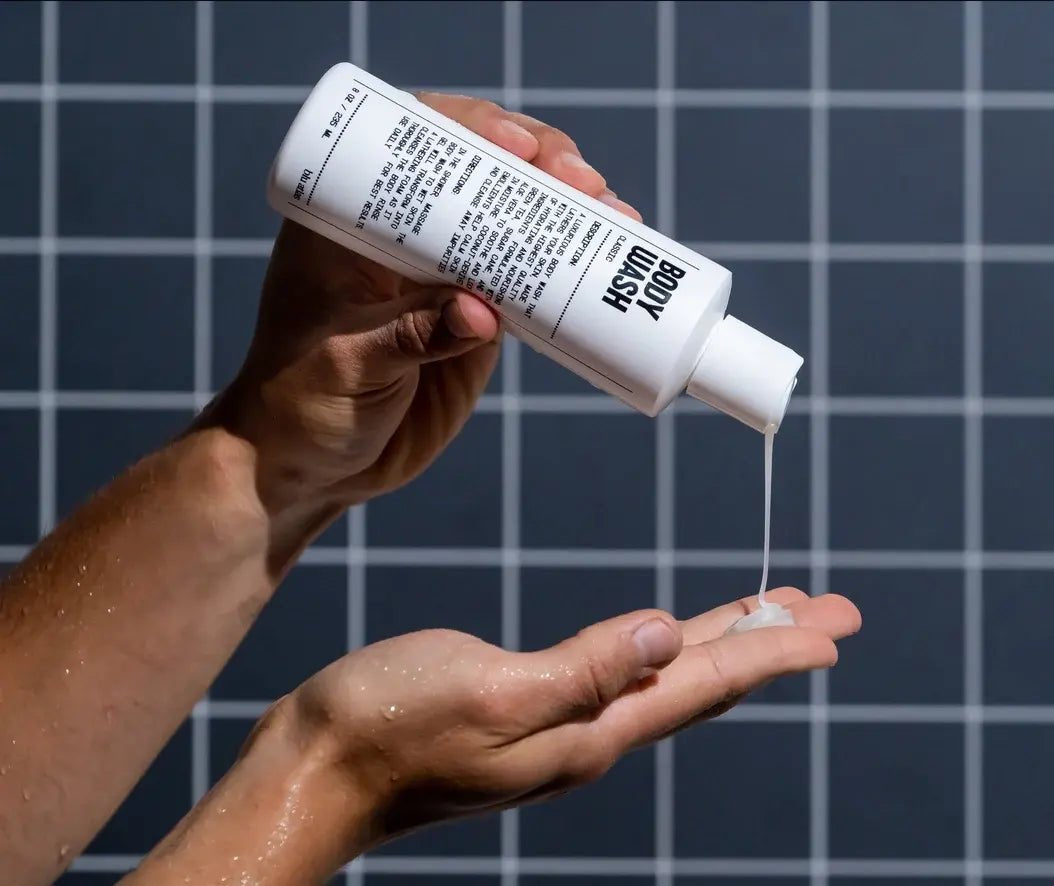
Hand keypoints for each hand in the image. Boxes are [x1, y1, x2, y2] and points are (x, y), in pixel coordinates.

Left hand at [205, 95, 640, 513]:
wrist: (312, 466)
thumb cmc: (301, 405)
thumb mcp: (347, 364)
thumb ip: (410, 337)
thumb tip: (482, 313)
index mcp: (349, 219)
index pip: (413, 148)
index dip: (470, 129)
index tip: (517, 144)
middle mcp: (401, 236)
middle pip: (479, 175)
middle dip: (539, 167)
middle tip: (585, 182)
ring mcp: (443, 276)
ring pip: (512, 225)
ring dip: (566, 215)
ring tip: (617, 217)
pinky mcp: (474, 320)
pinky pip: (527, 285)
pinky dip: (567, 275)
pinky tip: (609, 268)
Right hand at [286, 587, 857, 855]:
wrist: (317, 771)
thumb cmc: (389, 729)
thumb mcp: (491, 689)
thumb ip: (588, 668)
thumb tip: (668, 634)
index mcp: (589, 729)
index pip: (704, 682)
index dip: (771, 650)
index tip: (831, 624)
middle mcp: (588, 733)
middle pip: (700, 682)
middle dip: (766, 645)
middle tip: (827, 614)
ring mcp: (557, 726)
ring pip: (666, 679)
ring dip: (721, 646)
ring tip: (764, 619)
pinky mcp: (525, 710)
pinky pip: (622, 676)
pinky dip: (663, 652)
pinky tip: (663, 644)